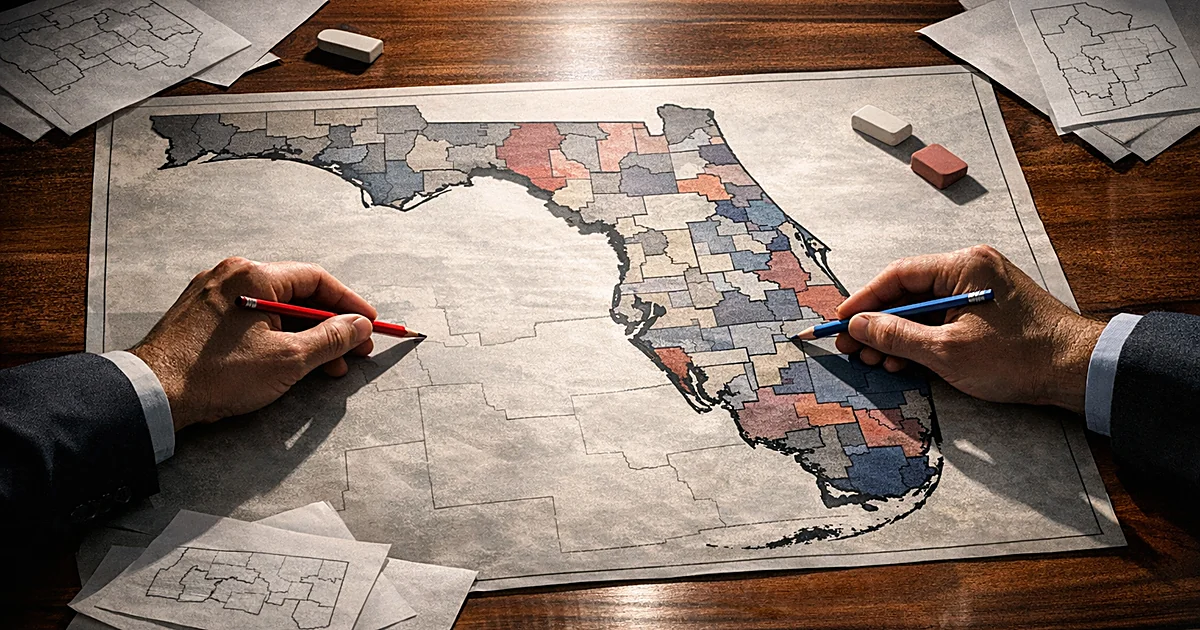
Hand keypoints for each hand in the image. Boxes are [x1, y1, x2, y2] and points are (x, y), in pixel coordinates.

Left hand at [130, 257, 376, 430]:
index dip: (349, 304)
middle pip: (296, 294)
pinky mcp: (200, 317)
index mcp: (253, 276)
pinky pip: (251, 320)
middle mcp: (231, 276)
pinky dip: (276, 338)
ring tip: (325, 367)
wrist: (153, 395)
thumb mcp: (288, 359)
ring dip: (305, 336)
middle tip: (353, 351)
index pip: (316, 280)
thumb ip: (331, 338)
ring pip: (274, 310)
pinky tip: (289, 362)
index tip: (369, 325)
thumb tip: (359, 326)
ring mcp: (212, 295)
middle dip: (329, 325)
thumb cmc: (217, 374)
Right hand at [834, 245, 1104, 413]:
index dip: (863, 300)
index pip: (898, 276)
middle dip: (877, 323)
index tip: (841, 322)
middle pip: (908, 292)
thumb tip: (858, 325)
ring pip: (923, 309)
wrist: (1076, 372)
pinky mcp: (987, 312)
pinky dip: (920, 339)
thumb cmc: (1018, 358)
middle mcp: (971, 269)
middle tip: (851, 348)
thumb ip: (896, 335)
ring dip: (896, 335)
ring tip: (875, 360)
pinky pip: (942, 319)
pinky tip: (903, 360)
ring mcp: (980, 290)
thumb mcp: (946, 350)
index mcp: (964, 265)